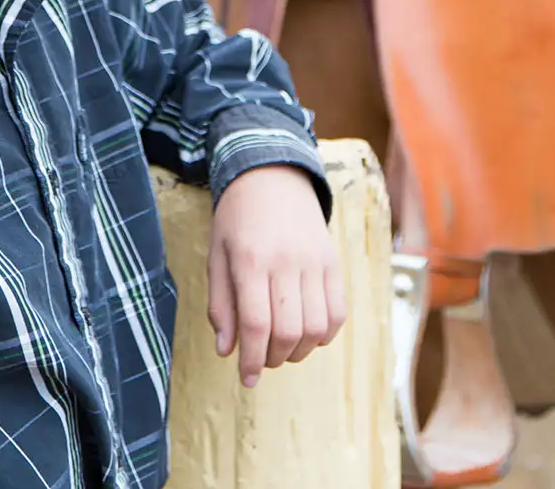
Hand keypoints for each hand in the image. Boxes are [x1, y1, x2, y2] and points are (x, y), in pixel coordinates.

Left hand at [206, 164, 346, 387]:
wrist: (272, 175)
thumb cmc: (237, 219)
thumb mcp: (217, 256)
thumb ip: (221, 304)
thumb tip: (227, 351)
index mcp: (250, 260)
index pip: (256, 324)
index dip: (251, 359)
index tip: (246, 379)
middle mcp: (286, 262)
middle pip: (288, 331)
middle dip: (273, 358)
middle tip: (261, 359)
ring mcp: (314, 261)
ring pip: (316, 327)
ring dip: (300, 351)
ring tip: (283, 348)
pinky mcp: (333, 261)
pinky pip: (338, 311)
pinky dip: (325, 334)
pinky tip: (308, 334)